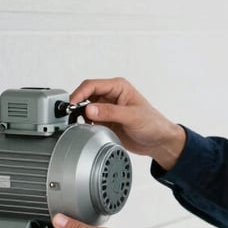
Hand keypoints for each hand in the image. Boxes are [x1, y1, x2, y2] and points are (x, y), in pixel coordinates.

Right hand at [71, 77, 185, 169]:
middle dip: (76, 104)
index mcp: (118, 87)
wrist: (158, 142)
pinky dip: (84, 125)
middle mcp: (110, 96)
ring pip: (84, 108)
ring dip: (80, 115)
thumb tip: (89, 109)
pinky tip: (86, 130)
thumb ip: (110, 112)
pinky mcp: (104, 122)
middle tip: (69, 115)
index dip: (80, 93)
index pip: (92, 85)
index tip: (71, 104)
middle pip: (85, 95)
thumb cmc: (153, 124)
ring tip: (78, 123)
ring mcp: (106, 109)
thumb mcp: (132, 117)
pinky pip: (88, 121)